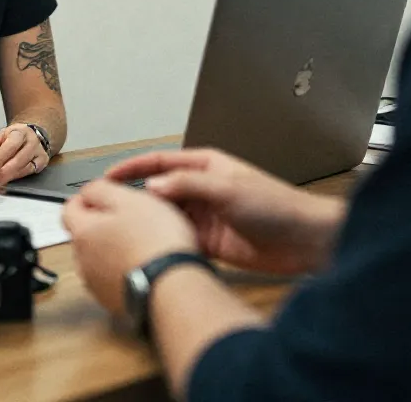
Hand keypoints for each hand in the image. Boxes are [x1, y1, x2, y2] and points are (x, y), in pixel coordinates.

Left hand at [0, 124, 49, 187]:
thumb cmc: (12, 137)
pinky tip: (6, 180)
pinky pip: (28, 173)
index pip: (9, 147)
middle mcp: (32, 141)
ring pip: (23, 168)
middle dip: (2, 173)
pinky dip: (15, 177)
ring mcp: (40, 152)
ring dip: (8, 177)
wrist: (30, 135)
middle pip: (18, 160)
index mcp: (20, 132)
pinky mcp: (43, 162)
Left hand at [62, 179, 198, 315]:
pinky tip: (143, 263)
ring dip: (111, 248)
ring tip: (139, 241)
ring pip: (97, 257)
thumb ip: (100, 190)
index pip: (69, 209)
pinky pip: (111, 277)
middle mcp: (83, 261)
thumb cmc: (153, 241)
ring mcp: (97, 285)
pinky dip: (122, 268)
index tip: (103, 194)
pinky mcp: (113, 301)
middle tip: (128, 216)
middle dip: (101, 224)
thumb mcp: (129, 199)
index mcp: (83, 233)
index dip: (85, 198)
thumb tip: (87, 191)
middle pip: (83, 235)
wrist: (172, 288)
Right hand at [105, 148, 345, 275]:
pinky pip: (180, 239)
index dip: (132, 168)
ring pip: (167, 216)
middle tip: (107, 208)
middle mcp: (202, 188)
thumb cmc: (275, 204)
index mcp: (206, 165)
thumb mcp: (228, 188)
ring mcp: (205, 216)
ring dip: (149, 222)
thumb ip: (188, 185)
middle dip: (134, 197)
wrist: (303, 240)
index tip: (107, 176)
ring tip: (121, 231)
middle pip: (159, 191)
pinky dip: (165, 242)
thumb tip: (152, 187)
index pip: (160, 162)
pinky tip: (150, 249)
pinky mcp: (210, 242)